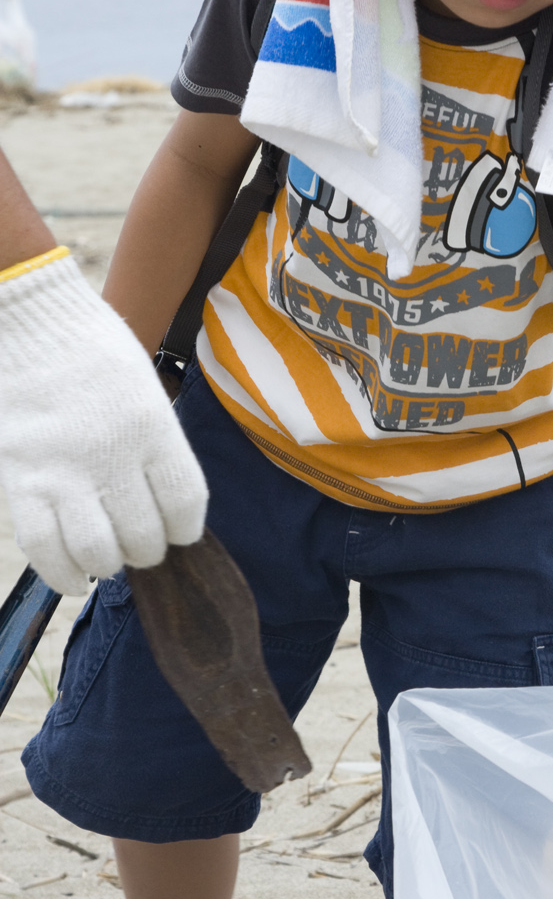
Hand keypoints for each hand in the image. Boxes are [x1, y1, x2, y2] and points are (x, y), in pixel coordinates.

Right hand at [0, 253, 207, 593]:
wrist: (29, 323)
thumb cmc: (93, 350)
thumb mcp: (145, 388)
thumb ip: (157, 444)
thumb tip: (165, 504)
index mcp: (153, 427)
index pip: (186, 503)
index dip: (186, 529)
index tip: (180, 532)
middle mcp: (113, 454)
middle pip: (144, 535)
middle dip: (147, 550)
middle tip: (140, 544)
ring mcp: (63, 471)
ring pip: (97, 550)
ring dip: (109, 564)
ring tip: (109, 556)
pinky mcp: (21, 480)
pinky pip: (43, 547)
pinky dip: (62, 573)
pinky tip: (75, 575)